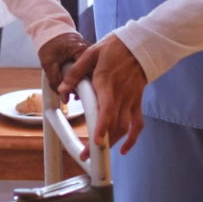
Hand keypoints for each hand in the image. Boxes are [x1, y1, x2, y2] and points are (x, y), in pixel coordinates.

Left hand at [38, 32, 88, 91]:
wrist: (50, 29)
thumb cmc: (50, 43)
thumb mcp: (49, 63)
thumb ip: (55, 81)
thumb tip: (64, 99)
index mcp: (84, 53)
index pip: (91, 75)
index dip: (85, 88)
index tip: (79, 97)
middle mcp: (91, 54)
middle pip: (93, 76)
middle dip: (84, 88)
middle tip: (75, 96)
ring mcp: (91, 56)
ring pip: (90, 75)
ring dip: (83, 84)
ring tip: (74, 92)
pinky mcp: (88, 58)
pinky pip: (88, 71)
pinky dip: (82, 78)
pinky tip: (76, 85)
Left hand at [60, 35, 146, 152]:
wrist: (140, 45)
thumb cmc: (114, 48)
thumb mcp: (91, 54)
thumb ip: (75, 72)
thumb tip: (62, 89)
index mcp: (107, 83)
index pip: (107, 109)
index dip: (102, 126)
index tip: (95, 141)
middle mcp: (120, 95)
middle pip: (114, 124)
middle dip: (100, 143)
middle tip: (86, 156)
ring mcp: (130, 100)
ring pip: (124, 128)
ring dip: (112, 144)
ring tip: (97, 156)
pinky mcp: (137, 103)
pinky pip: (138, 124)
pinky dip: (132, 139)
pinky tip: (123, 150)